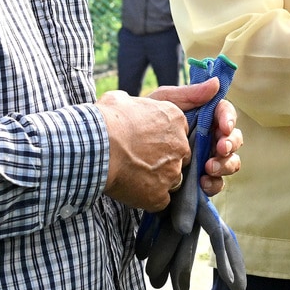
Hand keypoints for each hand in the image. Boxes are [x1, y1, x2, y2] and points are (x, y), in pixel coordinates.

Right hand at [96, 90, 190, 210]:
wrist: (94, 145)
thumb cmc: (107, 119)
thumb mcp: (127, 97)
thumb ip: (162, 97)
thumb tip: (196, 88)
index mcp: (175, 119)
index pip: (179, 133)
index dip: (162, 139)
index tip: (146, 141)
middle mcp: (180, 145)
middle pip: (180, 157)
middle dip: (165, 160)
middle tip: (139, 158)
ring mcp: (172, 172)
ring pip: (172, 180)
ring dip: (158, 179)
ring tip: (134, 174)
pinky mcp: (160, 195)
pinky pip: (161, 200)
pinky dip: (149, 197)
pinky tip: (132, 188)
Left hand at [150, 79, 241, 196]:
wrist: (124, 148)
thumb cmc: (145, 119)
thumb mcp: (165, 102)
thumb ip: (190, 94)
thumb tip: (216, 83)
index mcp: (205, 118)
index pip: (225, 115)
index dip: (229, 119)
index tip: (224, 127)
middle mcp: (210, 138)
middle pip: (233, 139)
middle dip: (231, 143)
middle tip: (220, 147)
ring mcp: (207, 159)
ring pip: (230, 162)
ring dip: (225, 164)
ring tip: (209, 167)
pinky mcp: (200, 179)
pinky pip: (217, 183)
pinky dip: (214, 183)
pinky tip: (203, 183)